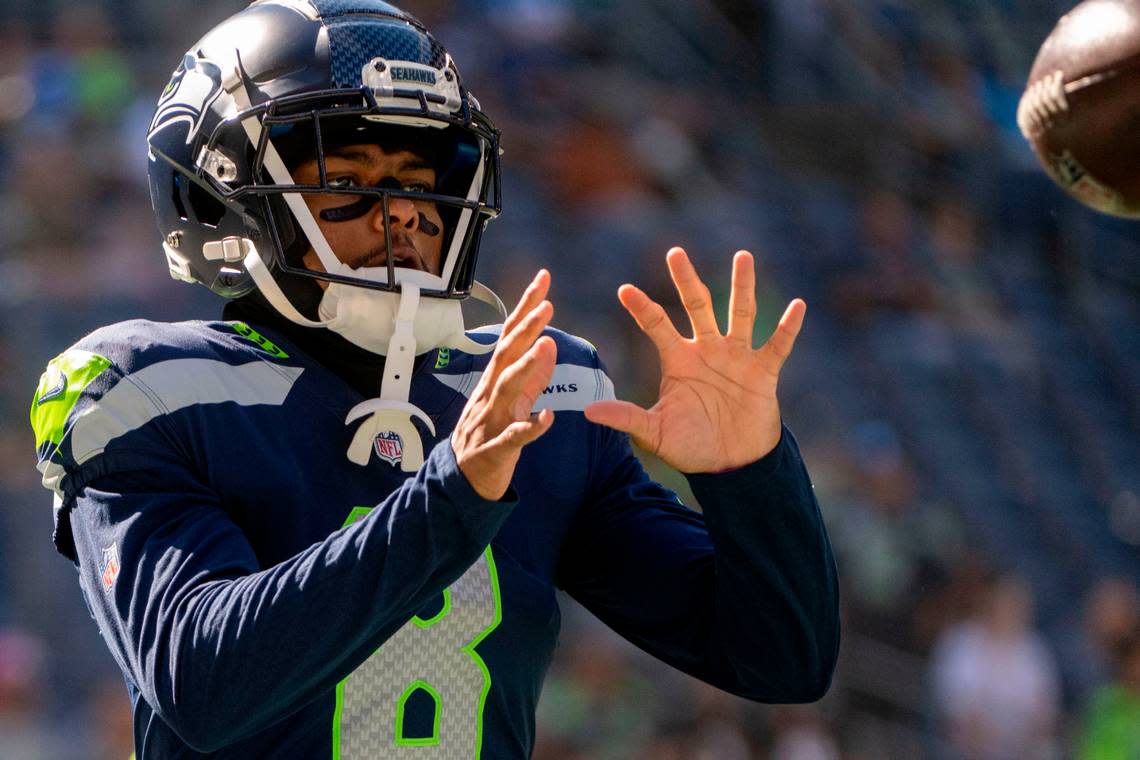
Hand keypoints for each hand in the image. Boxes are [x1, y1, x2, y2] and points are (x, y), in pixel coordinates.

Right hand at [452, 270, 556, 498]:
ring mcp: (490, 420)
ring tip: (546, 346)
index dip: (526, 308)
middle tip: (546, 303)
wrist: (462, 480)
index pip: (512, 336)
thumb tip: (549, 344)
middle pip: (507, 354)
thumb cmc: (490, 434)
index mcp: (496, 379)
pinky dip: (529, 428)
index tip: (543, 279)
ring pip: (506, 388)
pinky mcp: (495, 449)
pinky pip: (513, 437)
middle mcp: (489, 393)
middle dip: (525, 328)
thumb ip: (533, 375)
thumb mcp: (514, 400)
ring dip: (526, 367)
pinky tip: (546, 418)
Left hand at [585, 248, 804, 472]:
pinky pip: (777, 345)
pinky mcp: (763, 372)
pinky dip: (788, 328)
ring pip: (739, 313)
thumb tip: (588, 412)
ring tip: (742, 257)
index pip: (657, 326)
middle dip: (686, 280)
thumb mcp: (654, 432)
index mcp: (678, 360)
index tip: (625, 290)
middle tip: (674, 253)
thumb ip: (626, 417)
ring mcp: (736, 357)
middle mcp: (707, 350)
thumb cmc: (691, 446)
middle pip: (696, 306)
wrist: (730, 466)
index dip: (642, 308)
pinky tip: (798, 306)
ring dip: (742, 286)